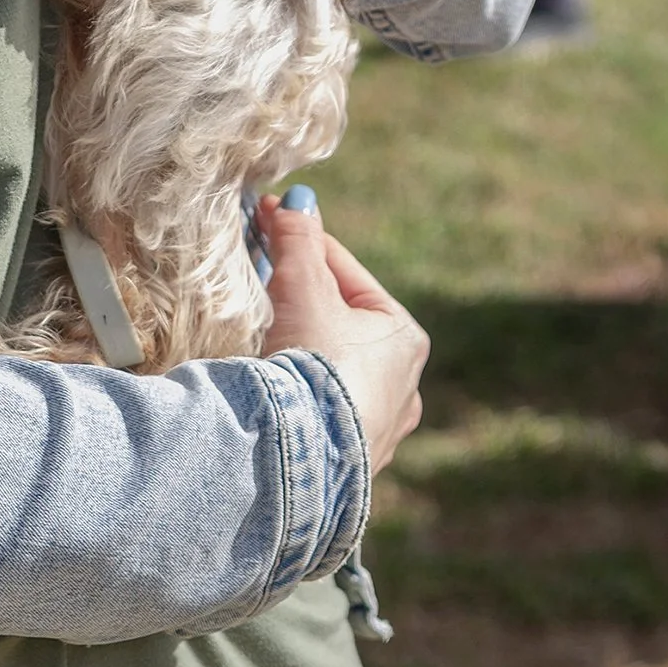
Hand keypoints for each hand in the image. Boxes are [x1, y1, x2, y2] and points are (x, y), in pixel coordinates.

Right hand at [259, 193, 427, 473]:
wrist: (302, 452)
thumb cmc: (312, 360)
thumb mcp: (300, 285)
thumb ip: (297, 239)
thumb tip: (296, 202)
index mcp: (404, 336)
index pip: (346, 275)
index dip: (303, 247)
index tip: (270, 223)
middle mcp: (405, 385)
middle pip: (342, 325)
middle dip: (303, 301)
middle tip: (261, 278)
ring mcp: (381, 430)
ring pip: (336, 373)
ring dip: (304, 352)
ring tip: (266, 337)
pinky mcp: (353, 465)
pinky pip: (325, 414)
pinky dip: (303, 396)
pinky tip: (280, 391)